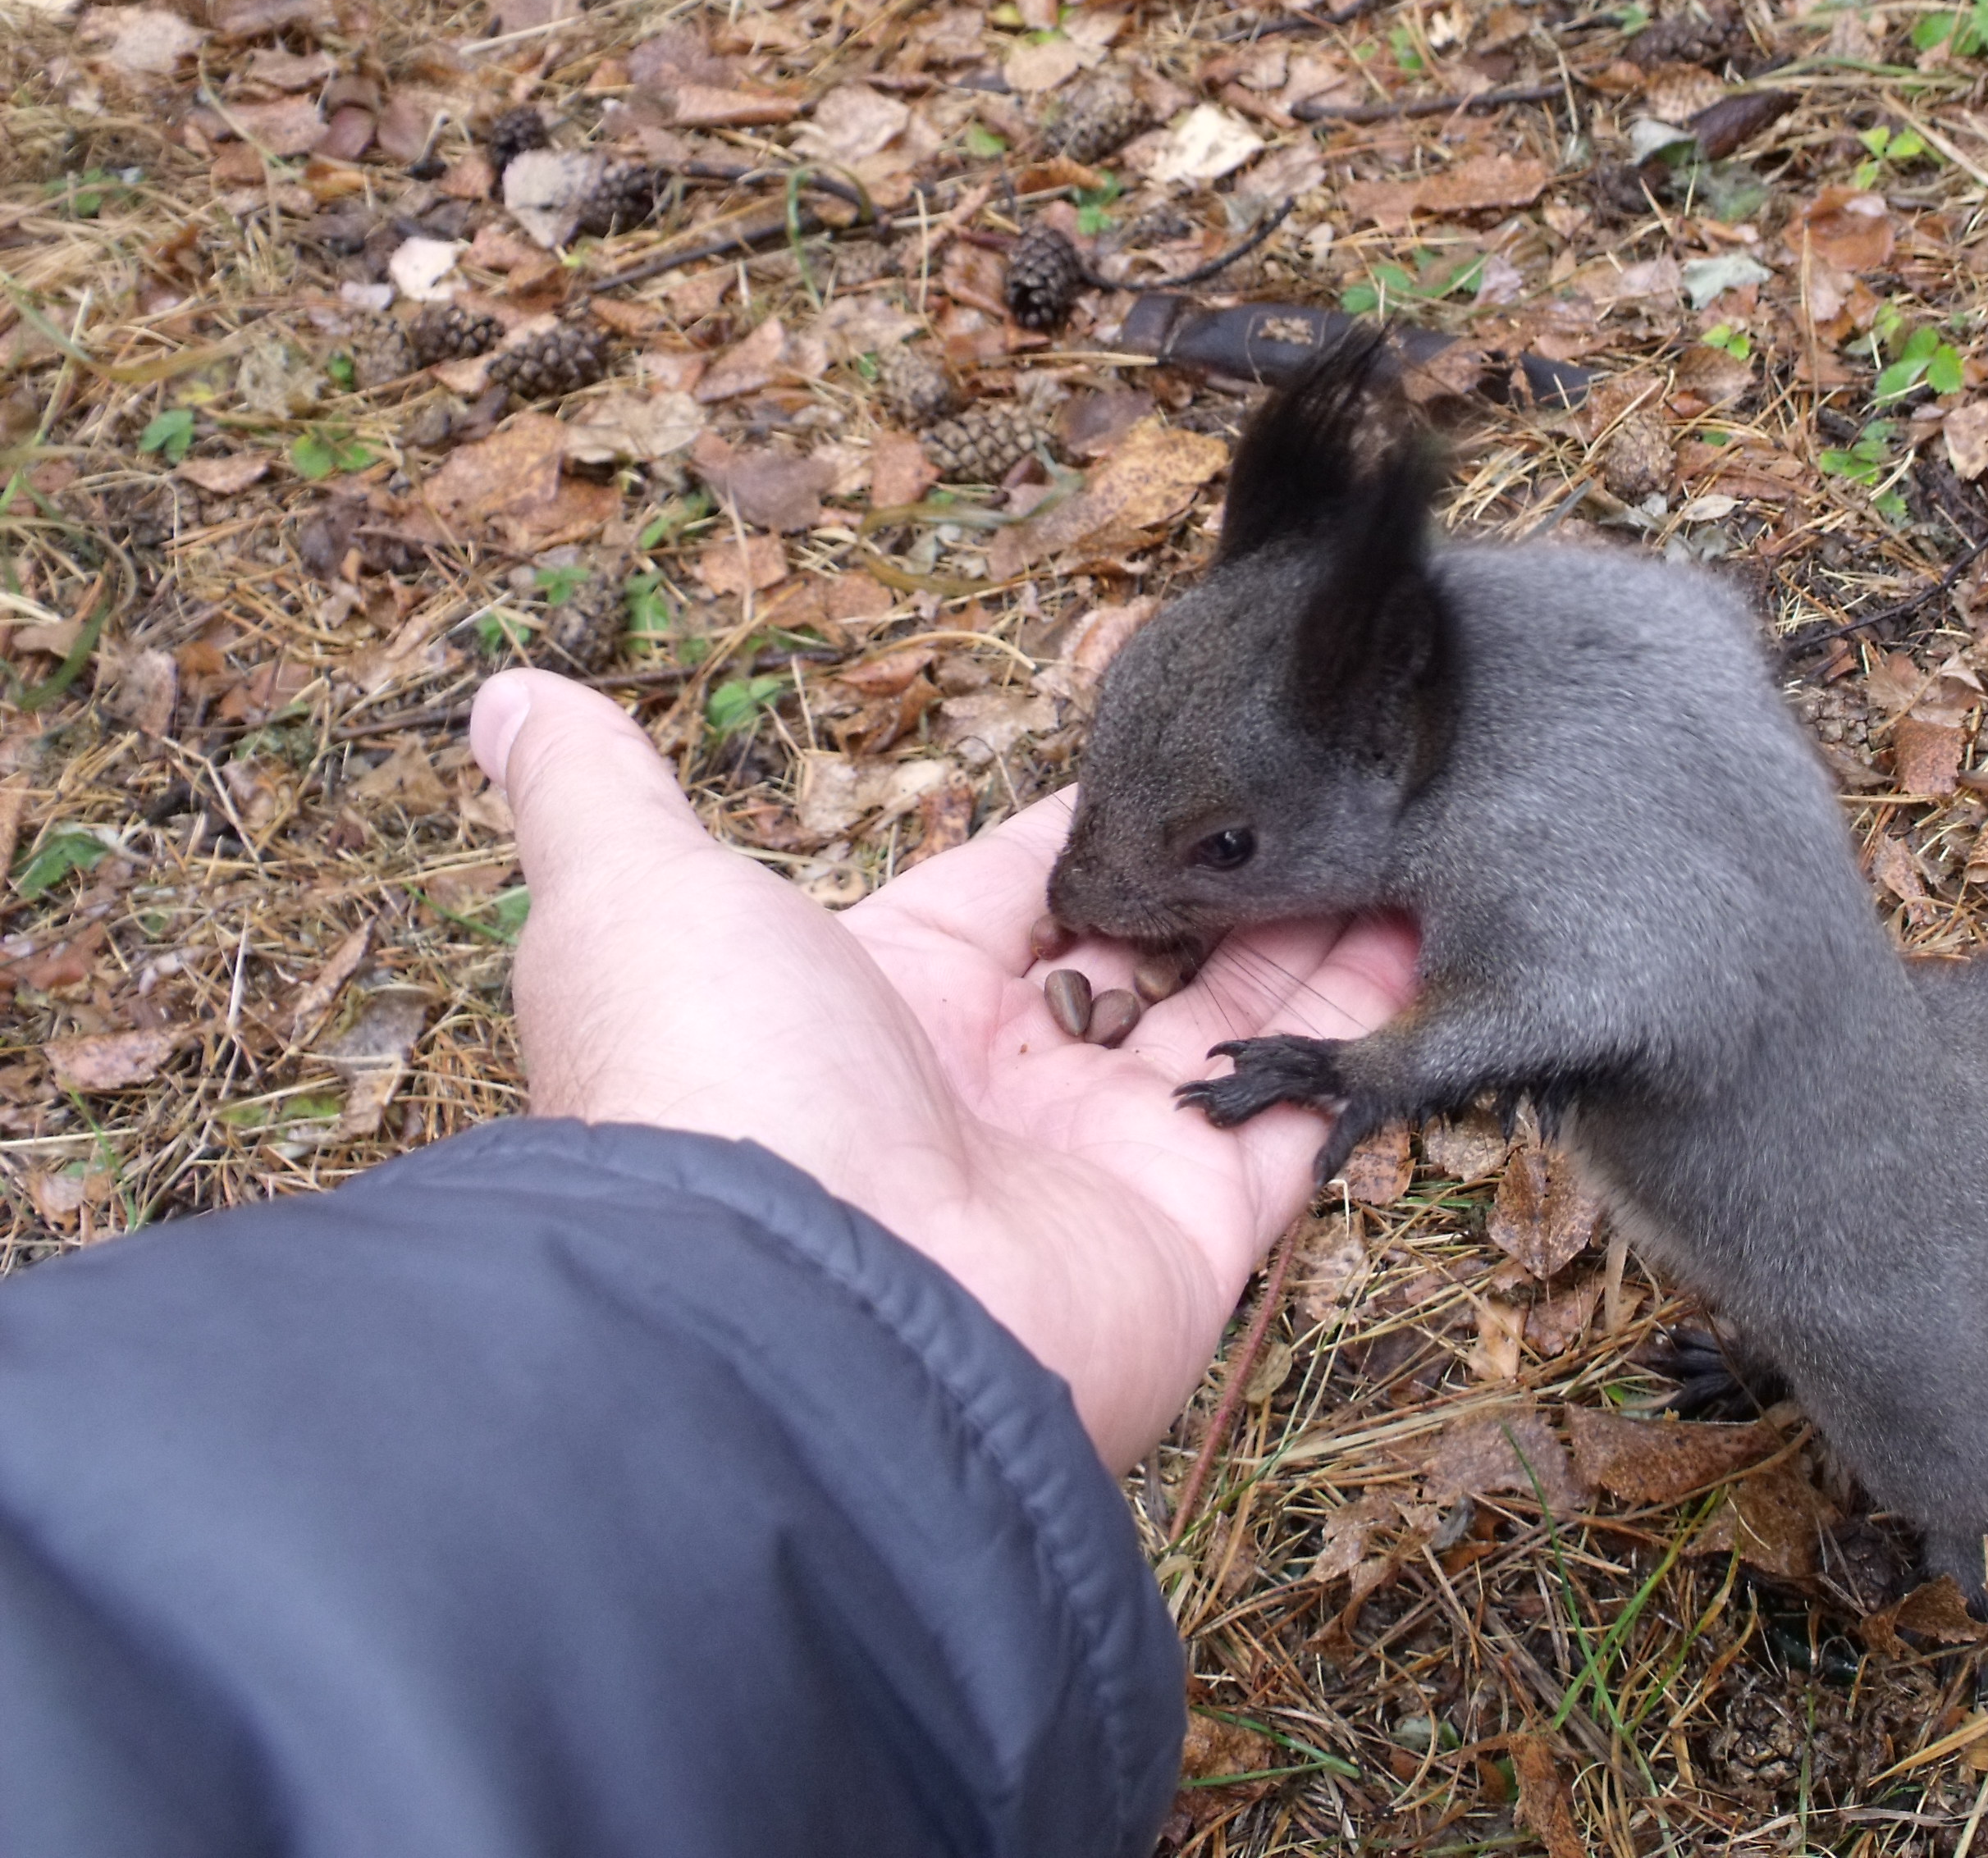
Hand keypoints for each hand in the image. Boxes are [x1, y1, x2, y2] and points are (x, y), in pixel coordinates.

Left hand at [468, 669, 1416, 1468]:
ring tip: (1418, 813)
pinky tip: (1441, 925)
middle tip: (1339, 767)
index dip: (1108, 813)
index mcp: (888, 995)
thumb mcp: (636, 901)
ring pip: (1248, 1012)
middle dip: (1239, 863)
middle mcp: (1003, 1080)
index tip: (1199, 726)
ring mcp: (1108, 1154)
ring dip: (1327, 919)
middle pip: (1155, 944)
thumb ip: (599, 796)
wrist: (806, 1325)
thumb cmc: (715, 1091)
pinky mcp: (1203, 1222)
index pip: (1025, 878)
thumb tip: (508, 699)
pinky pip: (1313, 1109)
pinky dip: (1377, 1025)